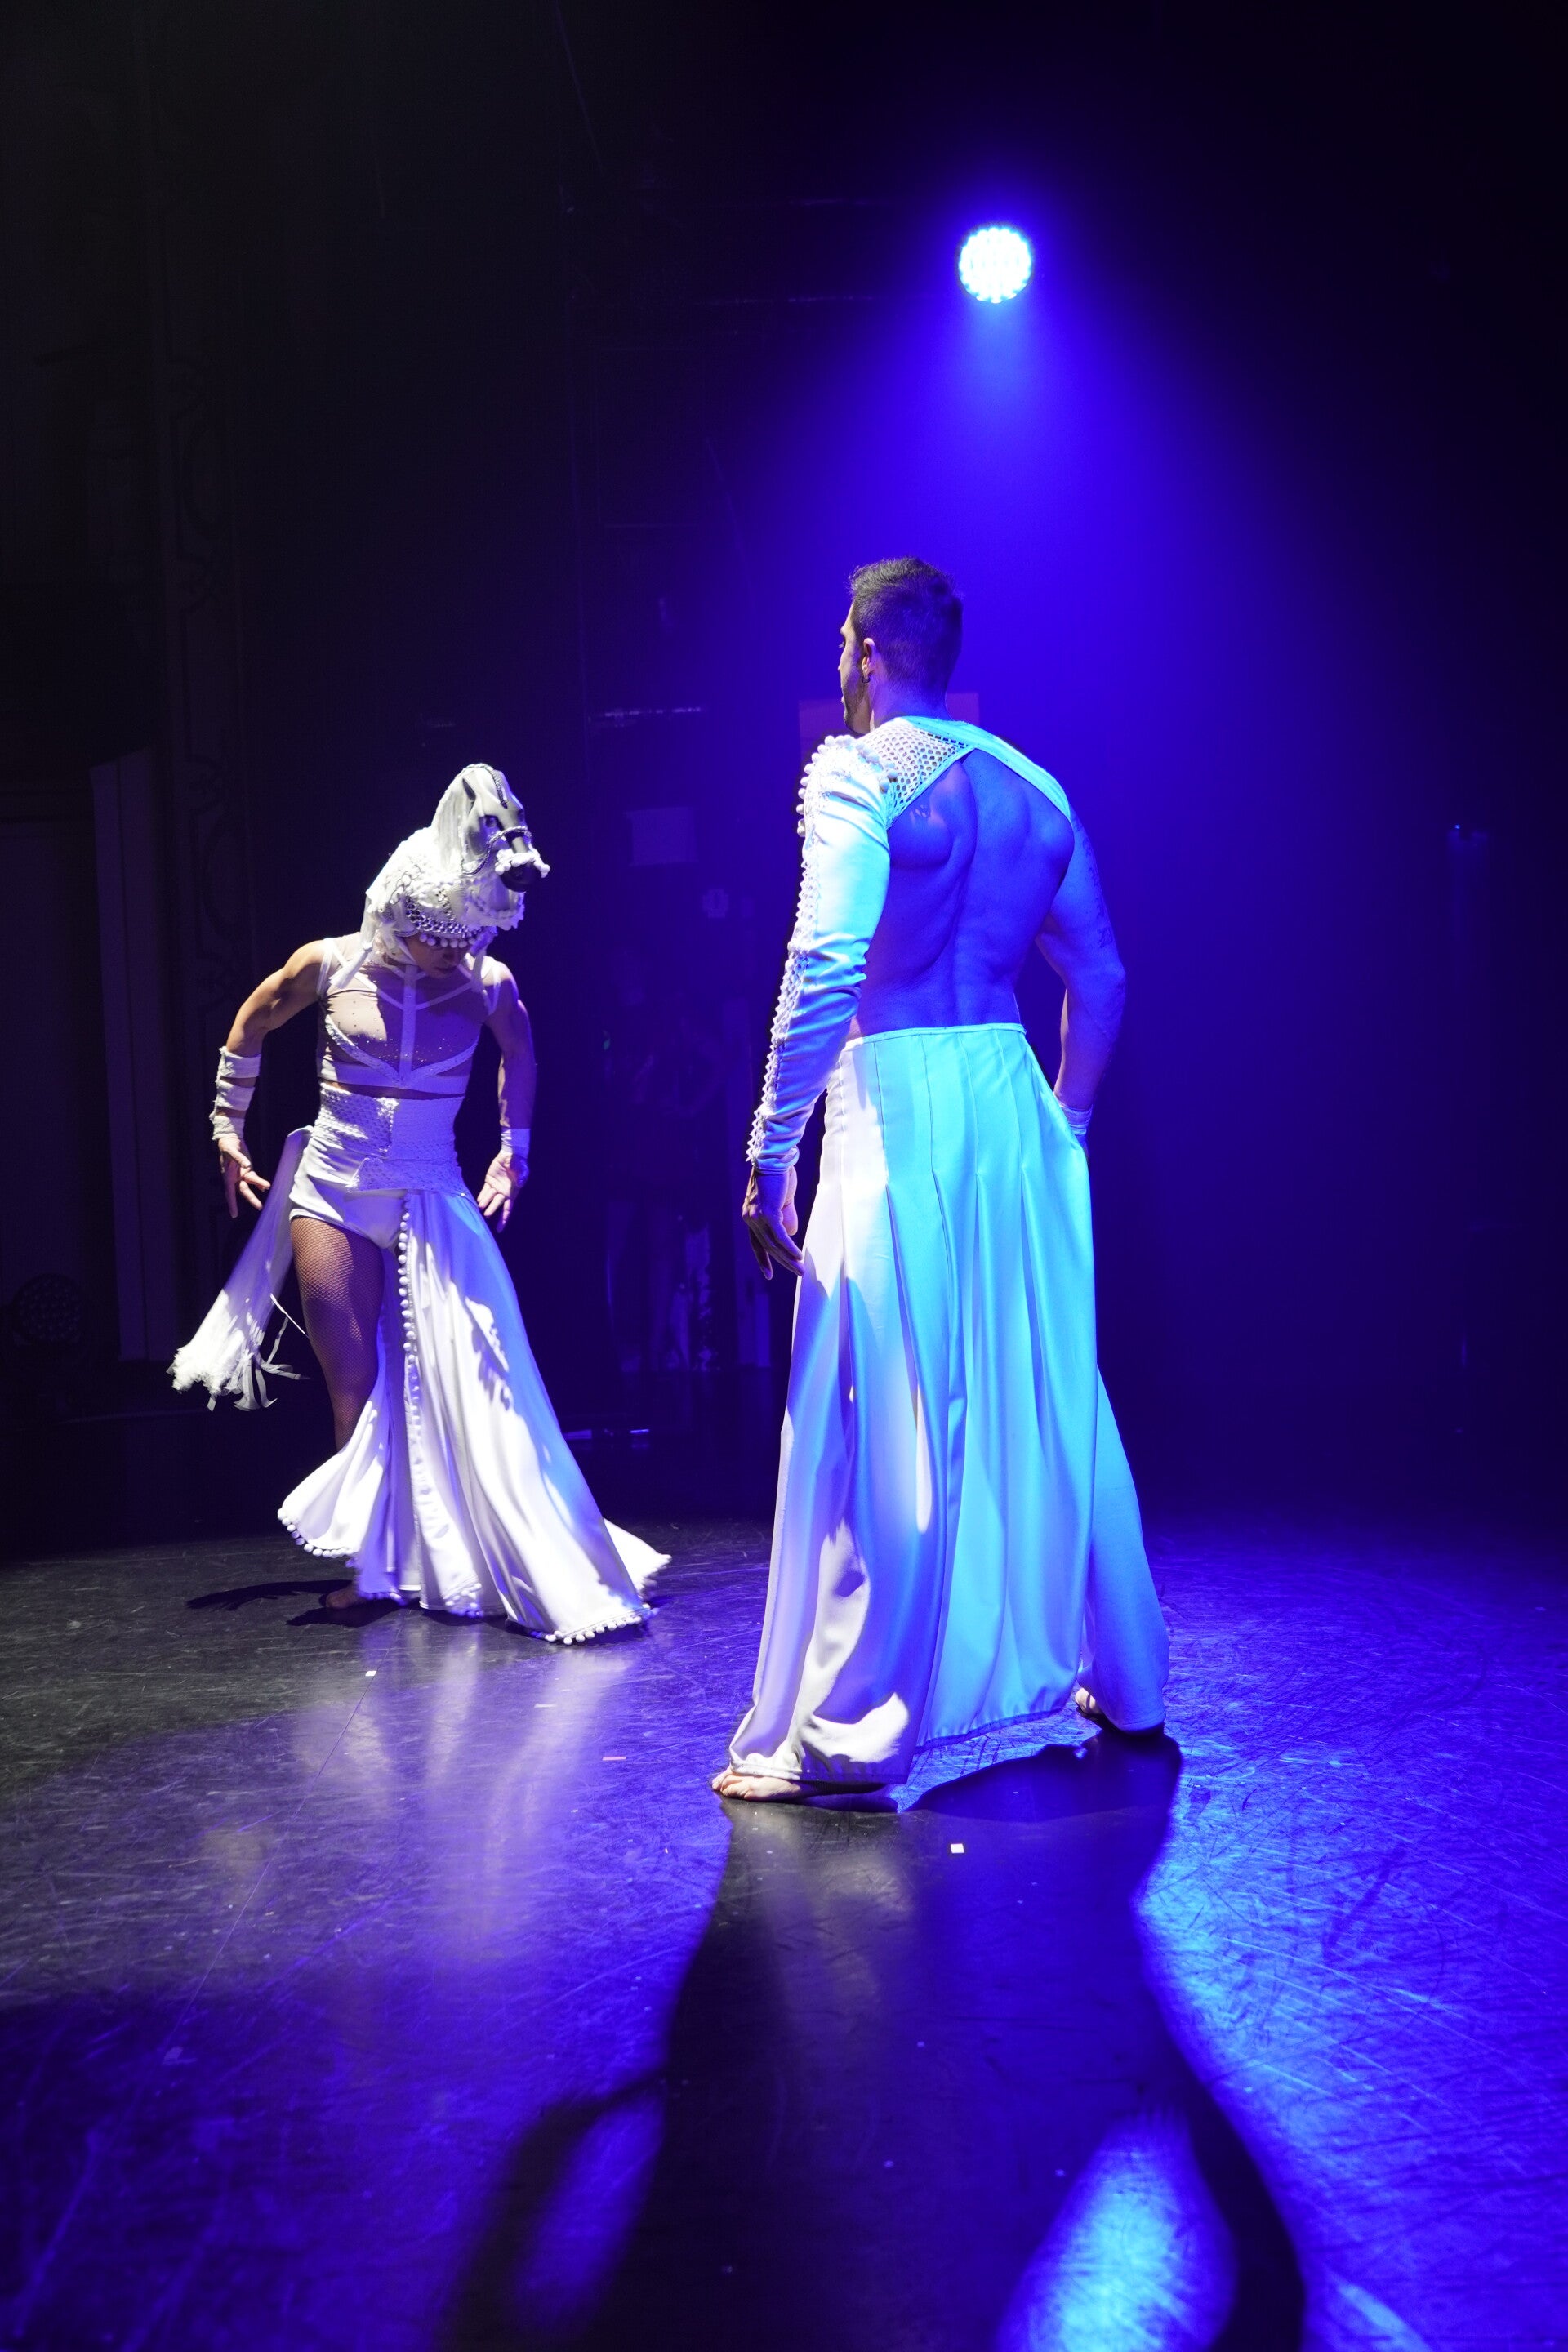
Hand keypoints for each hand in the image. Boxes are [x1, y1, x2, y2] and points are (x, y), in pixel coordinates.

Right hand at [218, 1134, 269, 1218]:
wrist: (230, 1141)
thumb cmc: (228, 1147)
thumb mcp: (231, 1152)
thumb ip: (239, 1159)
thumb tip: (247, 1165)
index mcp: (227, 1176)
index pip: (230, 1193)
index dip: (232, 1204)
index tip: (234, 1215)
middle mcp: (234, 1178)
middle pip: (243, 1190)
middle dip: (251, 1198)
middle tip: (259, 1207)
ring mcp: (241, 1175)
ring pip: (250, 1184)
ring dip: (259, 1186)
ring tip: (267, 1187)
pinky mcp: (247, 1170)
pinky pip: (254, 1178)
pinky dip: (259, 1182)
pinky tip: (265, 1187)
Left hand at [477, 1150, 526, 1230]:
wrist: (511, 1154)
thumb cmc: (519, 1163)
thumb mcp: (522, 1170)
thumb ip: (521, 1177)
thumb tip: (520, 1184)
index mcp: (512, 1193)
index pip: (507, 1209)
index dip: (503, 1219)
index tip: (499, 1229)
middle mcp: (503, 1192)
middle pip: (497, 1204)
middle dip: (492, 1210)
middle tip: (487, 1215)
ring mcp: (496, 1186)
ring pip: (489, 1197)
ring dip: (485, 1203)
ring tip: (480, 1207)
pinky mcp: (489, 1180)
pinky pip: (485, 1189)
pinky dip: (482, 1195)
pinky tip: (478, 1200)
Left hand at [742, 1161, 802, 1280]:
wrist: (776, 1159)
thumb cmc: (780, 1176)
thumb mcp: (782, 1200)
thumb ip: (785, 1216)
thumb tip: (790, 1234)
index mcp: (750, 1215)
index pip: (756, 1243)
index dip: (763, 1259)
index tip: (768, 1274)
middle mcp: (750, 1218)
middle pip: (766, 1246)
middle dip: (782, 1262)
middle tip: (797, 1273)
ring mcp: (757, 1216)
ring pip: (773, 1244)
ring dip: (789, 1259)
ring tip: (801, 1269)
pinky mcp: (767, 1213)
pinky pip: (780, 1236)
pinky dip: (790, 1248)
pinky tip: (798, 1256)